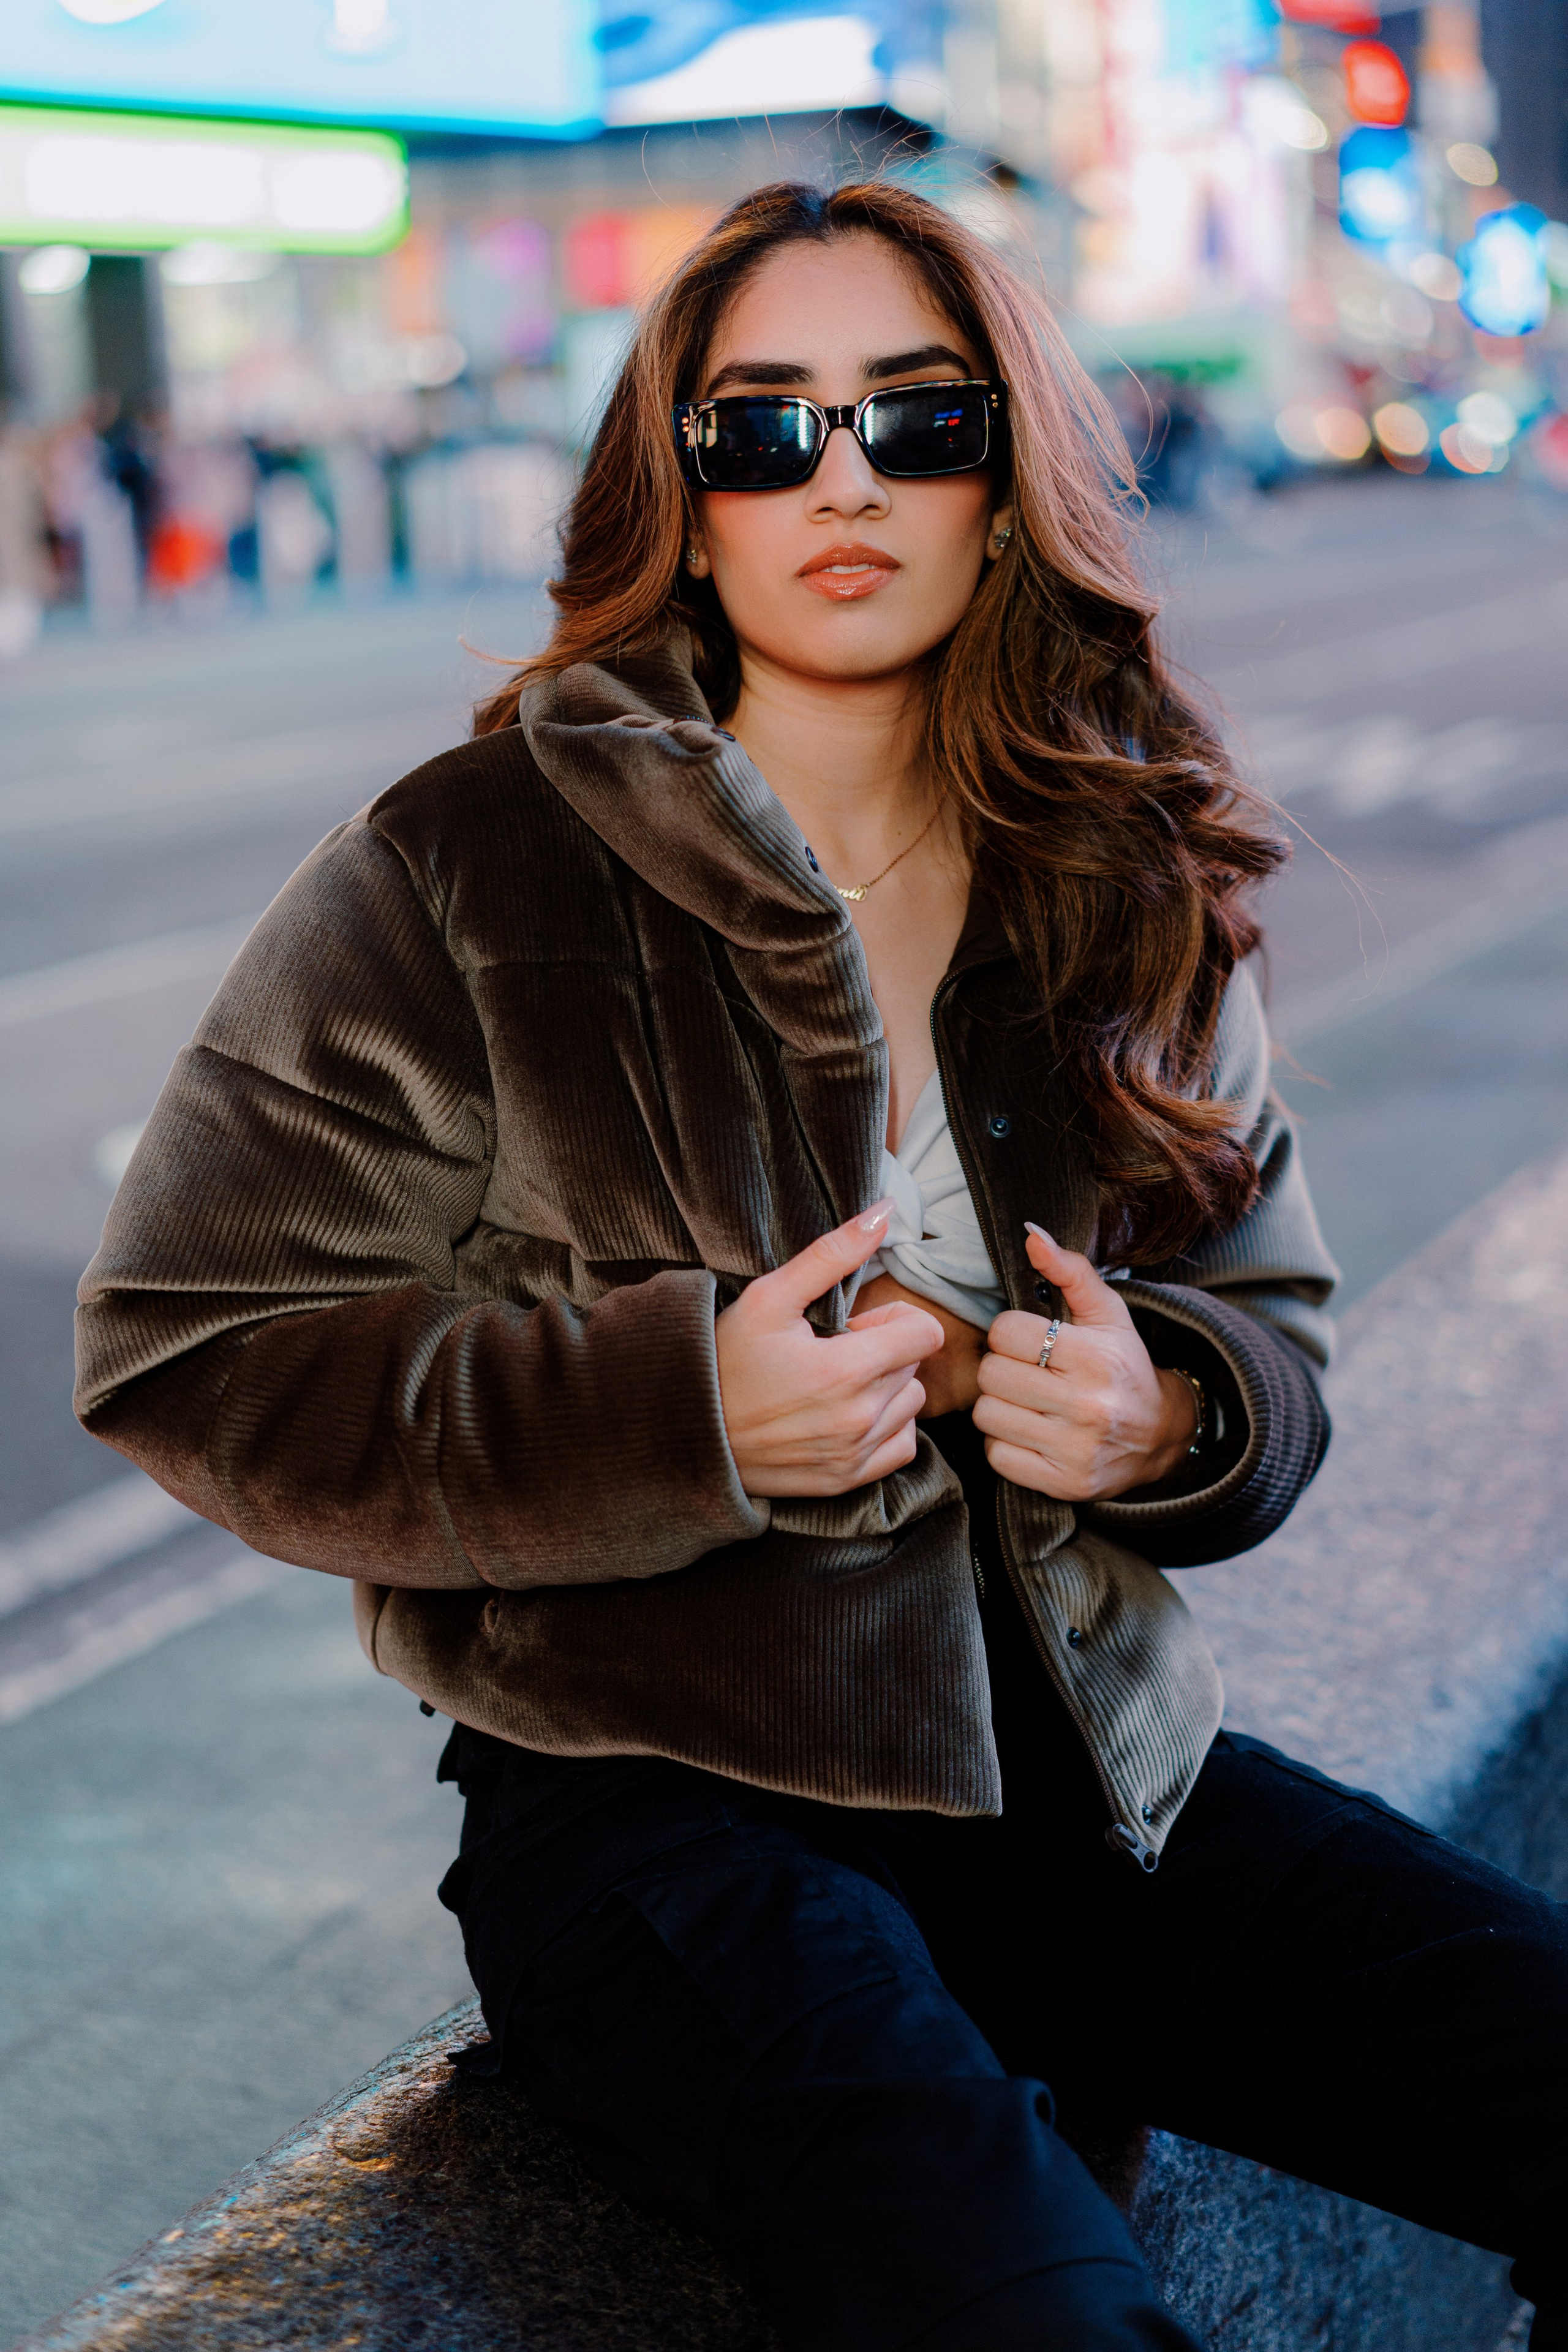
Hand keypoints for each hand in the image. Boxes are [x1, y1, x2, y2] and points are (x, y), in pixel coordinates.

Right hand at [716, 1203, 944, 1497]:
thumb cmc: (725, 1358)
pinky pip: (902, 1447)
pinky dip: (886, 1428)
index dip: (893, 1319)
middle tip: (830, 1353)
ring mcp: (855, 1454)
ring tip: (834, 1385)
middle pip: (915, 1367)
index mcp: (847, 1370)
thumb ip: (833, 1253)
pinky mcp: (847, 1479)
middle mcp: (860, 1418)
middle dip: (884, 1352)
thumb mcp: (769, 1296)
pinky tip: (845, 1415)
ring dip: (886, 1390)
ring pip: (911, 1406)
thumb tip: (886, 1211)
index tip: (854, 1326)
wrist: (688, 1430)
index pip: (926, 1333)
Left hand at [973, 1226, 1197, 1500]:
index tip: (1029, 1341)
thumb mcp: (1107, 1312)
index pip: (1006, 1331)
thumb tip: (1030, 1234)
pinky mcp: (1065, 1483)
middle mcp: (1089, 1405)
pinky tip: (1029, 1431)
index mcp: (1095, 1356)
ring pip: (987, 1415)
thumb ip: (1069, 1270)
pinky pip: (997, 1455)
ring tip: (1025, 1400)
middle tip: (1024, 1372)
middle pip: (991, 1374)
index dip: (1010, 1333)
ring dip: (998, 1405)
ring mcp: (1076, 1449)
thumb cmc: (1122, 1365)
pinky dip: (1005, 1442)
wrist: (1160, 1434)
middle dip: (1001, 1368)